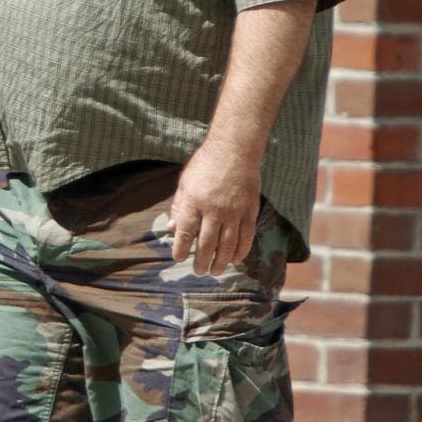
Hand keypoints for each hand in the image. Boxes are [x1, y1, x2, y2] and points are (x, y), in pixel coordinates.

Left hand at [167, 141, 260, 275]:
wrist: (234, 151)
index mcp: (194, 202)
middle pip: (206, 244)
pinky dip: (240, 251)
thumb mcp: (185, 182)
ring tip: (215, 271)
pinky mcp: (249, 211)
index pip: (185, 232)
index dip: (180, 248)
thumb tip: (171, 229)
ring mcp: (233, 212)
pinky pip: (246, 237)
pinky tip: (235, 260)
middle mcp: (213, 210)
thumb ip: (179, 206)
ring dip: (221, 261)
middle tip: (199, 271)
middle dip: (201, 261)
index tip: (178, 258)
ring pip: (227, 245)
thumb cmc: (205, 165)